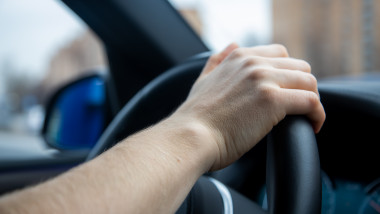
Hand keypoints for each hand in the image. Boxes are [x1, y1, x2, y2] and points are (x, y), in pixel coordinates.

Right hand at [174, 44, 324, 170]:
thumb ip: (218, 60)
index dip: (289, 74)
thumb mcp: (203, 79)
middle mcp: (253, 63)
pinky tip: (313, 126)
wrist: (191, 137)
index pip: (281, 55)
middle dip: (302, 87)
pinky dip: (317, 114)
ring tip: (307, 117)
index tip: (288, 92)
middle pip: (299, 66)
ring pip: (309, 81)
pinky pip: (311, 101)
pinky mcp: (273, 100)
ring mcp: (263, 79)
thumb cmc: (196, 117)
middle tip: (299, 108)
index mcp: (239, 57)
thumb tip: (232, 44)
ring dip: (312, 100)